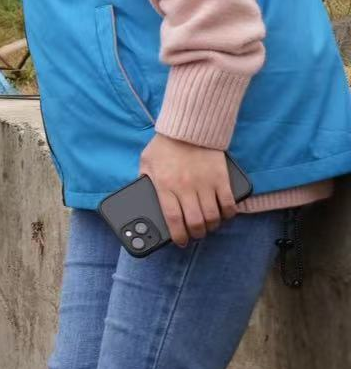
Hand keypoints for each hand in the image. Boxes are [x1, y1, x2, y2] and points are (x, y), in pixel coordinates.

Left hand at [139, 133, 239, 247]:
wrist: (189, 127)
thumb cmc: (165, 145)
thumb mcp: (146, 162)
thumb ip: (143, 180)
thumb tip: (140, 194)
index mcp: (165, 185)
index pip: (172, 219)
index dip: (178, 236)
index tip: (180, 242)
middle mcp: (185, 187)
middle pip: (195, 222)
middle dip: (196, 234)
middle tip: (195, 235)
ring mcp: (205, 183)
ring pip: (212, 217)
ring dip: (212, 226)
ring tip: (208, 226)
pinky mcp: (221, 178)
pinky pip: (228, 204)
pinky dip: (228, 214)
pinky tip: (224, 215)